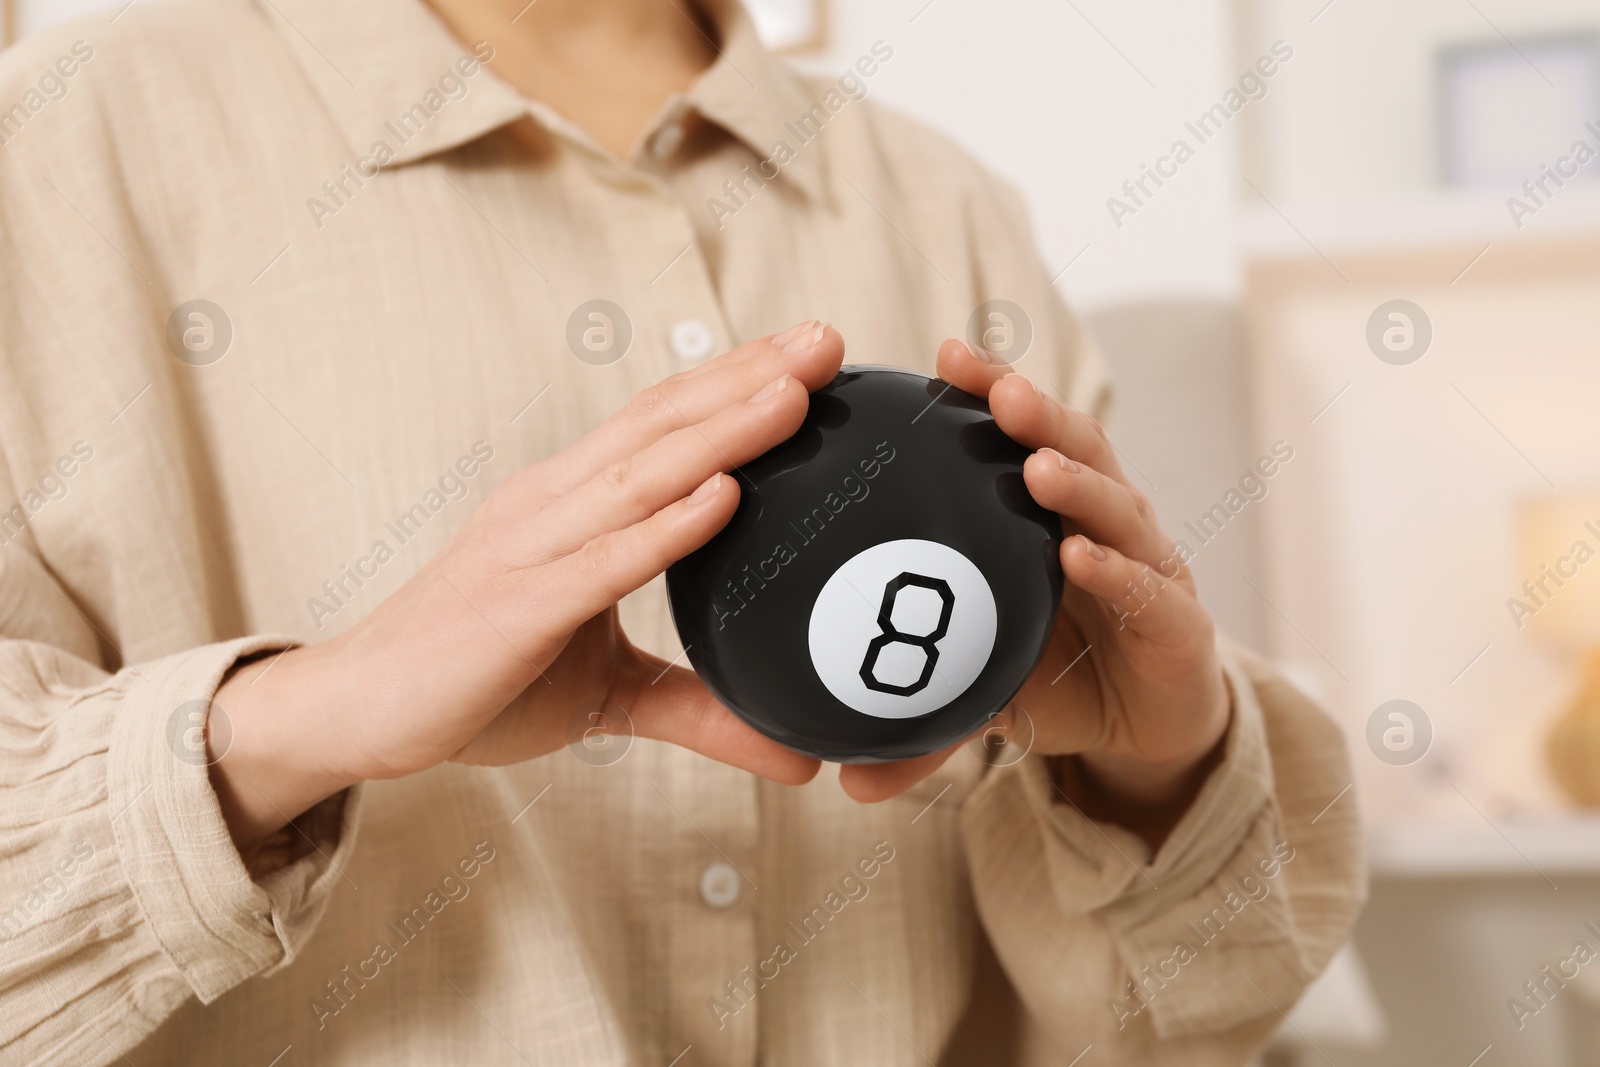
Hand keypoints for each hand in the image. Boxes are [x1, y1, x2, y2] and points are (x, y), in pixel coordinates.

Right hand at [211, 322, 843, 846]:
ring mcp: (532, 547)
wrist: (356, 709)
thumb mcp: (610, 693)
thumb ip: (699, 708)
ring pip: (642, 474)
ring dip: (723, 429)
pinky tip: (723, 493)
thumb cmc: (479, 679)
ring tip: (795, 390)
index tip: (812, 352)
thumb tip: (797, 756)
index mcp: (570, 503)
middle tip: (828, 337)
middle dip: (748, 376)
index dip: (735, 382)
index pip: (663, 425)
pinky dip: (666, 525)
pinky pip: (603, 558)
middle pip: (662, 423)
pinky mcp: (517, 605)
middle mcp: (552, 503)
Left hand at [841, 341, 1229, 848]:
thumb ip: (921, 723)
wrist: (1148, 731)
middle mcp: (1103, 525)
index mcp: (1050, 517)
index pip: (1020, 440)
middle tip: (994, 387)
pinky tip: (1079, 554)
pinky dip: (1115, 569)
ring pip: (1116, 505)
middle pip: (1073, 449)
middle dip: (1036, 412)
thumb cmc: (1061, 679)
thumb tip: (844, 780)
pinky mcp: (1181, 623)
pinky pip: (1146, 588)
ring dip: (1075, 481)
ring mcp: (1147, 568)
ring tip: (1033, 464)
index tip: (943, 357)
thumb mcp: (982, 692)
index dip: (989, 395)